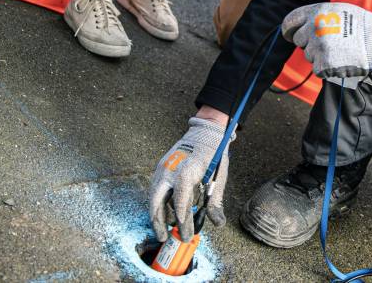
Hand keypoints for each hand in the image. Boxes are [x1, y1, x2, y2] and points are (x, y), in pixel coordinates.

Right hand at [148, 117, 230, 242]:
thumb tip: (218, 223)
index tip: (187, 232)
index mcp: (188, 170)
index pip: (181, 198)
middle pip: (157, 200)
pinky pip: (155, 190)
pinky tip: (165, 215)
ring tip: (165, 229)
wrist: (204, 133)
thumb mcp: (218, 178)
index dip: (183, 217)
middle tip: (164, 238)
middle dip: (159, 221)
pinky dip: (158, 204)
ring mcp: (162, 168)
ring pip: (153, 197)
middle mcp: (171, 169)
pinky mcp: (159, 168)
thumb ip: (215, 202)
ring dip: (157, 215)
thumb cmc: (213, 156)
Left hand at [282, 2, 371, 77]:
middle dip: (309, 43)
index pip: (289, 22)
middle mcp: (313, 28)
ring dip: (319, 55)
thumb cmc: (361, 25)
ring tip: (339, 50)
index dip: (289, 30)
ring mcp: (318, 47)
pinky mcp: (324, 64)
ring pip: (309, 55)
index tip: (290, 35)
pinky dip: (327, 68)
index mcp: (315, 12)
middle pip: (298, 40)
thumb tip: (303, 26)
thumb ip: (318, 16)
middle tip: (327, 44)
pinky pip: (318, 68)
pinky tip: (339, 60)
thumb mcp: (337, 10)